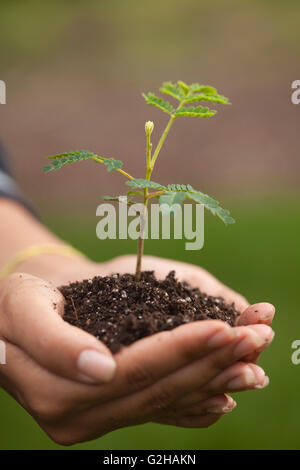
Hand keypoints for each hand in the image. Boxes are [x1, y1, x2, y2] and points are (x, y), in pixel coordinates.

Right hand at [0, 254, 273, 442]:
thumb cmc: (19, 302)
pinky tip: (229, 391)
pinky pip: (160, 409)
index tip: (225, 327)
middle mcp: (81, 416)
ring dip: (216, 378)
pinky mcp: (112, 411)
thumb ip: (53, 342)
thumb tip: (101, 370)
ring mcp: (99, 419)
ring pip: (167, 401)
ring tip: (256, 356)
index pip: (133, 370)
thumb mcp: (22, 308)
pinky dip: (198, 399)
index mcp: (57, 392)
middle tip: (258, 337)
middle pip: (159, 388)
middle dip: (212, 362)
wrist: (16, 318)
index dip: (180, 349)